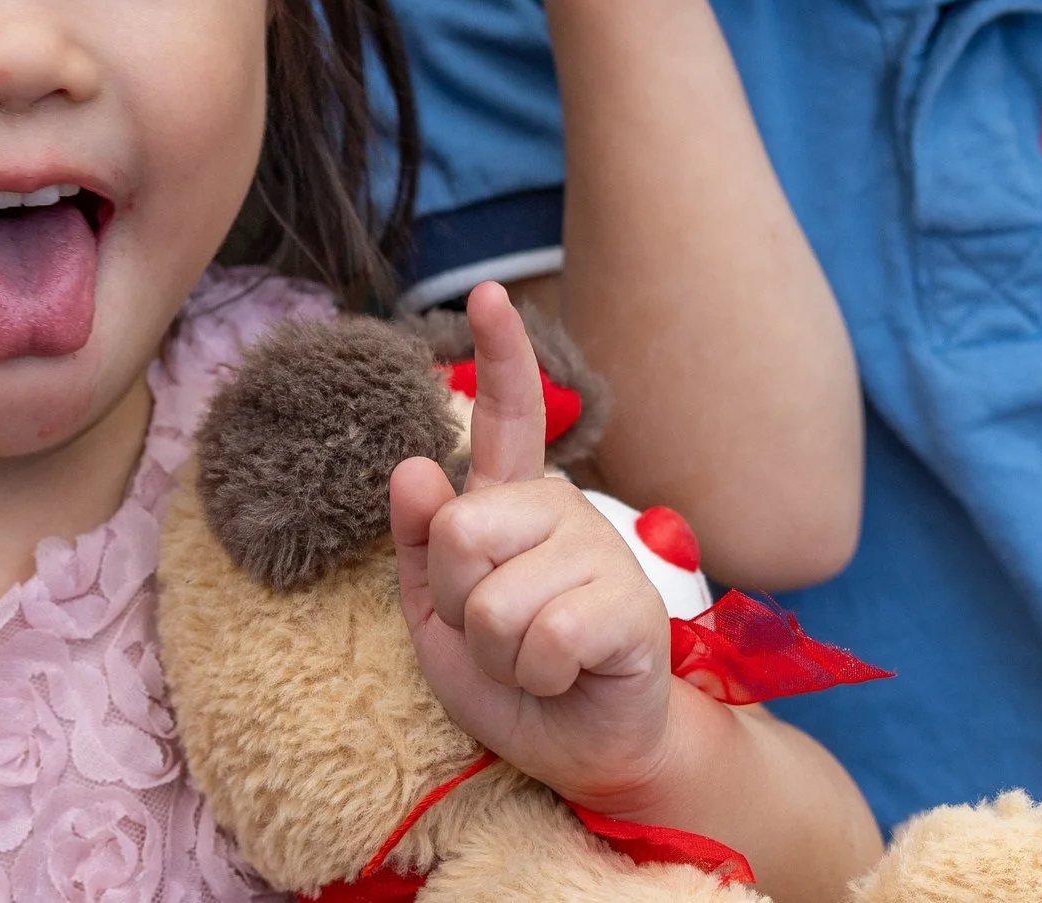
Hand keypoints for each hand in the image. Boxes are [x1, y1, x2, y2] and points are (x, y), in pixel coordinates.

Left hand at [390, 283, 679, 807]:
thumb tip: (412, 466)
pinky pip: (542, 638)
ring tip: (538, 660)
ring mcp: (601, 551)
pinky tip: (569, 673)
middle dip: (461, 604)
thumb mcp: (440, 617)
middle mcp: (561, 510)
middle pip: (461, 533)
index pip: (509, 415)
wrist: (583, 749)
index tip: (488, 292)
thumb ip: (422, 546)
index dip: (501, 351)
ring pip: (495, 601)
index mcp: (514, 505)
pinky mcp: (630, 605)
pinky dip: (538, 676)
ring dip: (501, 653)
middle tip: (501, 636)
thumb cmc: (511, 677)